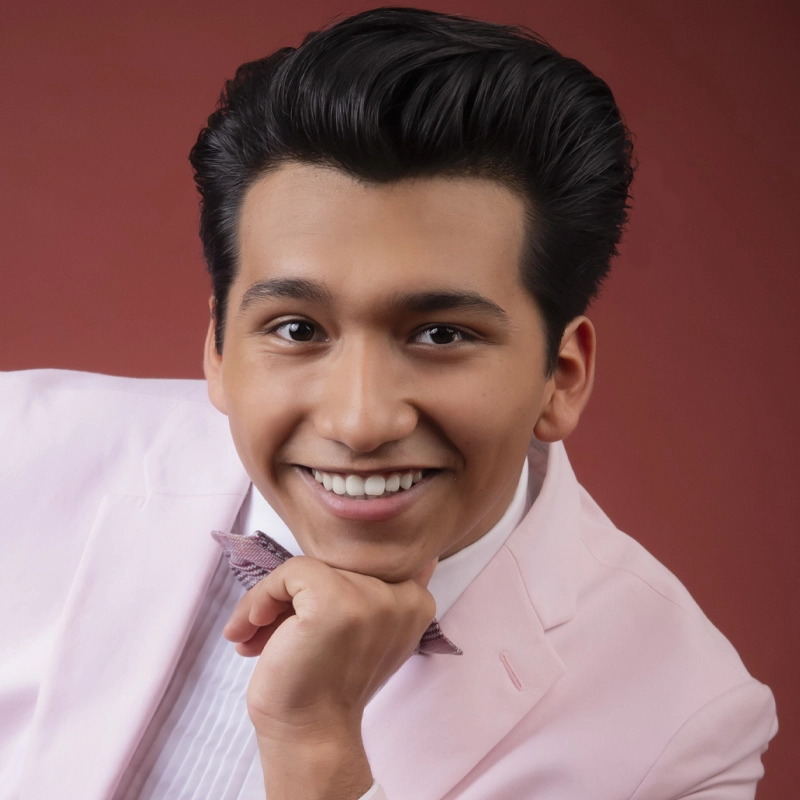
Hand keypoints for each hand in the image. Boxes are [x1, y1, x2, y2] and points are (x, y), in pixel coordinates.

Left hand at [223, 555, 436, 798]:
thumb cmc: (329, 687)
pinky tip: (250, 631)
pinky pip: (288, 573)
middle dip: (295, 598)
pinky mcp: (332, 598)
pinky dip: (260, 597)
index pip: (364, 564)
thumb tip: (401, 560)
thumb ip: (376, 594)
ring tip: (254, 635)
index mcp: (417, 601)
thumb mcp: (367, 634)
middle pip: (333, 564)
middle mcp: (402, 594)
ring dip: (270, 600)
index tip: (305, 623)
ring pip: (307, 568)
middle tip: (269, 633)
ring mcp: (369, 596)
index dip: (329, 589)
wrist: (311, 737)